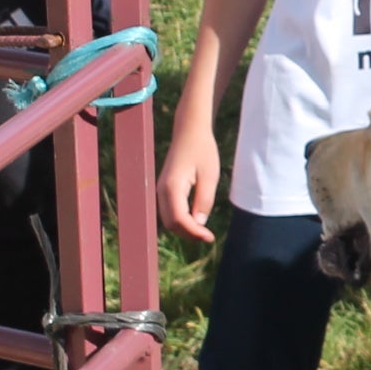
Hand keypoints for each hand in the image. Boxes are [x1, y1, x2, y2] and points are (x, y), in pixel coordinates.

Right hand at [158, 116, 219, 242]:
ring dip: (184, 228)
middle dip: (188, 233)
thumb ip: (204, 201)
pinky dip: (181, 220)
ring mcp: (160, 190)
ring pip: (168, 219)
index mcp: (172, 187)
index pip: (179, 219)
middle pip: (171, 223)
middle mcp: (161, 190)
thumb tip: (199, 224)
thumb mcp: (210, 176)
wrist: (189, 132)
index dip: (194, 232)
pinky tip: (196, 221)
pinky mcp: (164, 189)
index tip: (210, 237)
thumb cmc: (202, 150)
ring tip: (204, 231)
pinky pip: (169, 212)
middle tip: (208, 237)